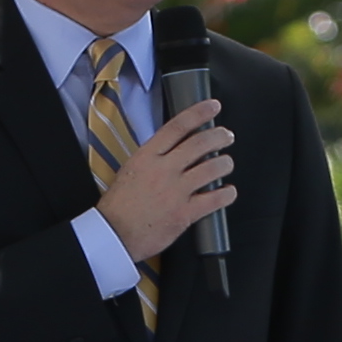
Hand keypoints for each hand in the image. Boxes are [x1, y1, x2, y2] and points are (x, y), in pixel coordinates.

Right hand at [92, 98, 238, 267]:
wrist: (113, 235)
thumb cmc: (119, 206)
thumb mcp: (130, 170)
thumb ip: (152, 159)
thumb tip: (173, 149)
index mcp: (147, 157)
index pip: (177, 127)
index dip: (199, 113)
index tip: (212, 106)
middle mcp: (163, 170)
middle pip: (200, 144)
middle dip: (219, 136)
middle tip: (227, 135)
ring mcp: (176, 191)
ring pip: (212, 168)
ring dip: (225, 163)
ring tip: (227, 163)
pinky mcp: (184, 213)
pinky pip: (215, 199)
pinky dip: (227, 193)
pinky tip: (228, 191)